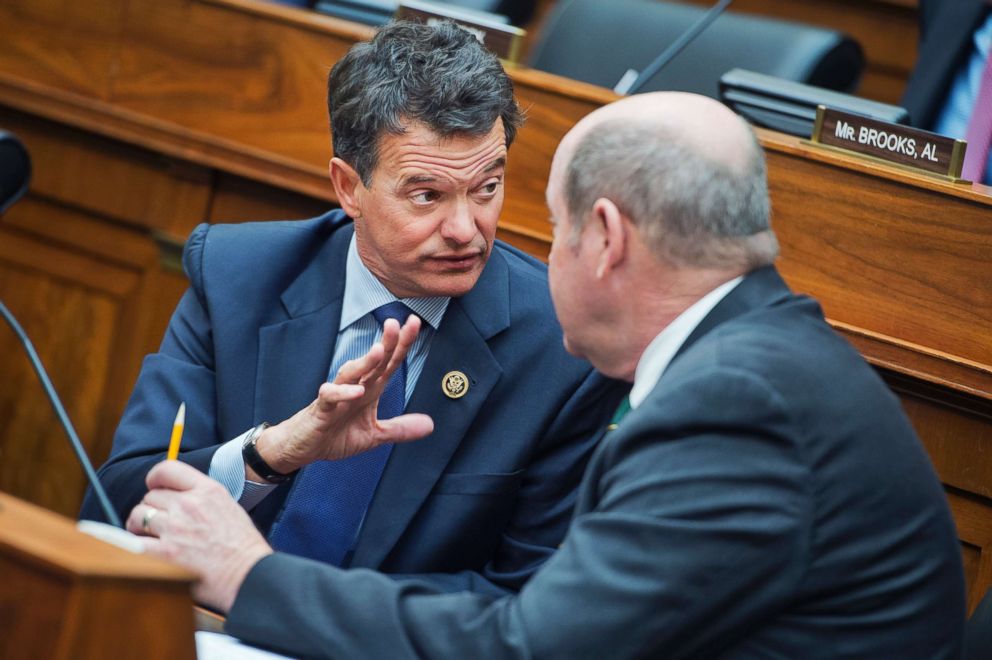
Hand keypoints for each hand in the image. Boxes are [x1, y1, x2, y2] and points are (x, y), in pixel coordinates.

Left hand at [127, 461, 271, 612]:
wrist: (248, 572)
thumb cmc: (243, 545)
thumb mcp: (228, 506)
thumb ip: (202, 497)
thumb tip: (178, 497)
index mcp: (207, 490)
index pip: (168, 469)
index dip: (155, 477)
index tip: (154, 486)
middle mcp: (189, 504)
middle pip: (151, 495)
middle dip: (151, 507)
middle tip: (158, 521)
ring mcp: (175, 527)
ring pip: (138, 515)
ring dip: (139, 525)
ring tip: (147, 535)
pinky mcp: (165, 552)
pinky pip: (134, 541)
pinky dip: (133, 544)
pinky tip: (140, 548)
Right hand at [254, 313, 434, 475]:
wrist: (302, 447)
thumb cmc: (335, 434)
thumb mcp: (374, 435)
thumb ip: (400, 428)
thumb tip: (430, 425)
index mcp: (370, 389)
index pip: (389, 363)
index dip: (402, 344)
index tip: (415, 323)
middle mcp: (355, 387)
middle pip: (373, 361)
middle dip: (386, 343)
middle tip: (397, 323)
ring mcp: (337, 396)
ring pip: (351, 373)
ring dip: (365, 362)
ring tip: (379, 350)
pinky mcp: (321, 410)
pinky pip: (330, 397)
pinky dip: (342, 393)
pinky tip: (357, 391)